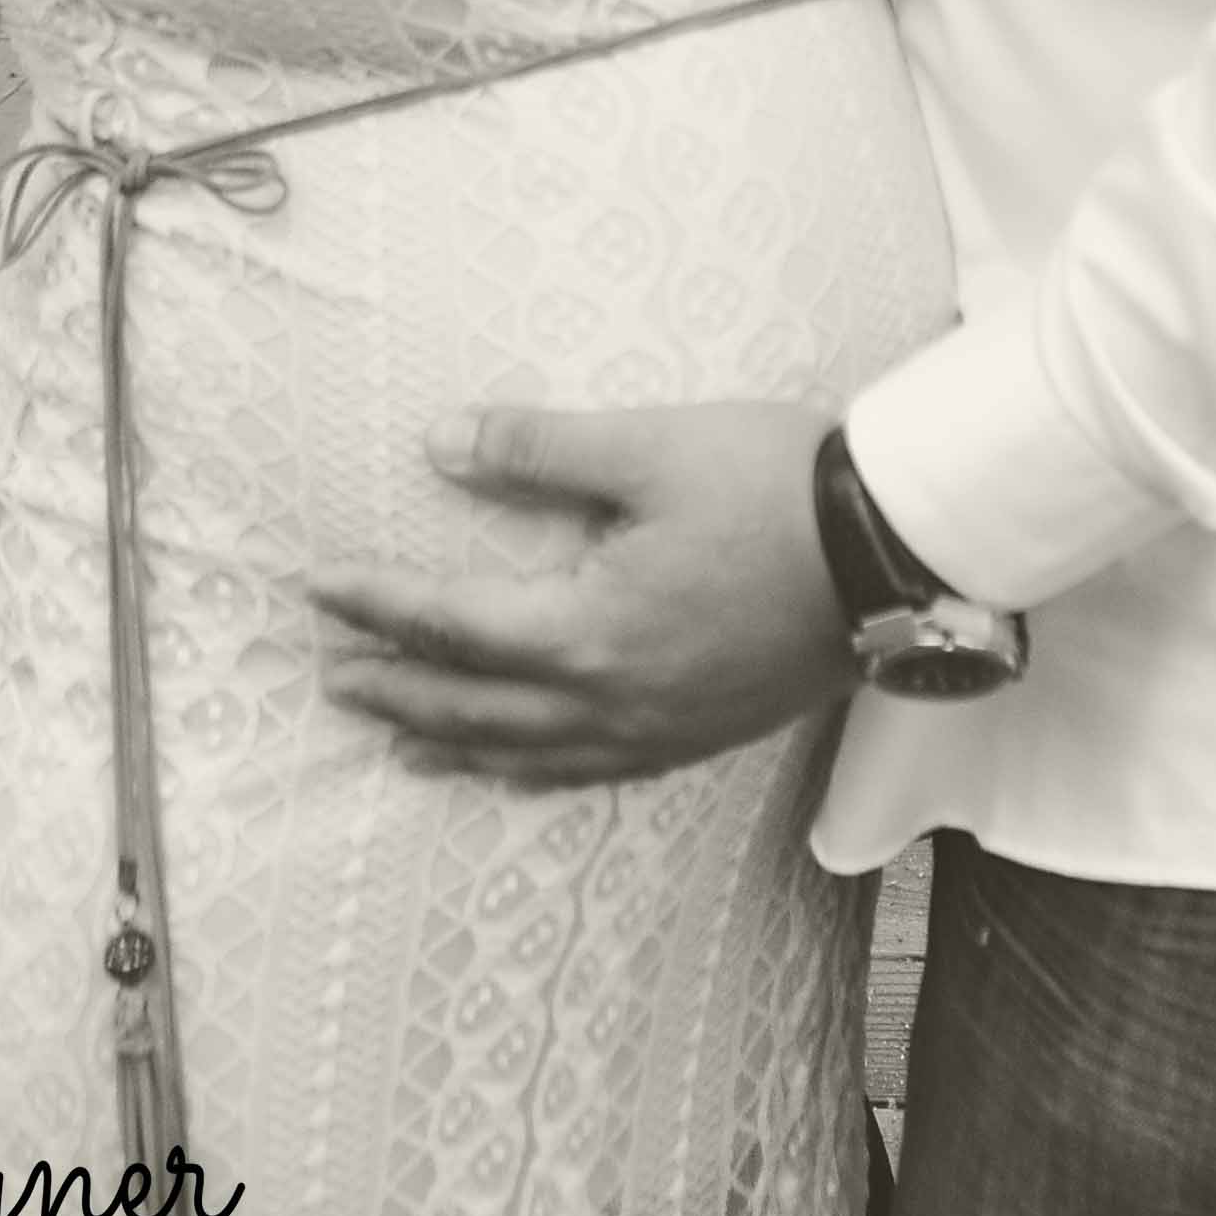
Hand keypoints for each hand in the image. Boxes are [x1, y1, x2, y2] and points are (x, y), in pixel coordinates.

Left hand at [313, 400, 854, 786]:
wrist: (896, 552)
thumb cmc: (776, 486)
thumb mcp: (650, 447)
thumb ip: (539, 452)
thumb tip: (440, 443)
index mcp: (588, 629)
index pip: (451, 622)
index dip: (378, 604)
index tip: (319, 589)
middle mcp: (612, 699)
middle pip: (476, 705)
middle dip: (397, 688)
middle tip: (333, 677)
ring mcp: (659, 728)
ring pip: (530, 753)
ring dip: (456, 742)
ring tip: (401, 741)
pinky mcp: (701, 735)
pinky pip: (594, 772)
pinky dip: (536, 772)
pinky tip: (522, 767)